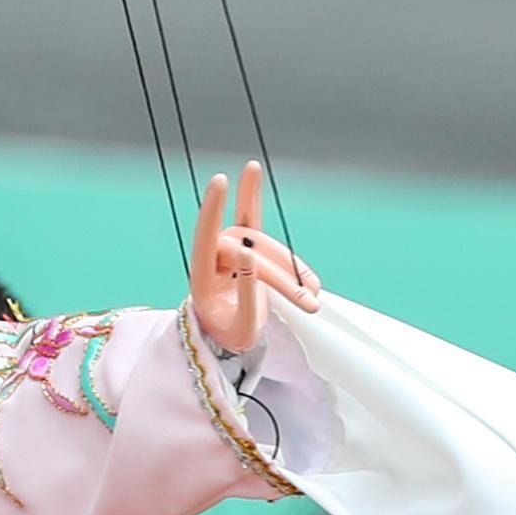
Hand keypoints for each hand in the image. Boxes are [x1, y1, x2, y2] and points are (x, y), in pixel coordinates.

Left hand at [185, 162, 322, 353]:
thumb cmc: (229, 334)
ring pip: (266, 248)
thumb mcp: (240, 327)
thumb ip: (245, 295)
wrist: (230, 334)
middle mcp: (214, 255)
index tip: (220, 179)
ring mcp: (232, 246)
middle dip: (282, 279)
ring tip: (314, 296)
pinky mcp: (249, 244)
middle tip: (309, 303)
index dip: (214, 208)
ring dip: (292, 270)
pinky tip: (265, 192)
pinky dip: (263, 211)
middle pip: (251, 253)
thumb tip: (250, 256)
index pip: (206, 237)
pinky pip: (255, 221)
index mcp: (201, 276)